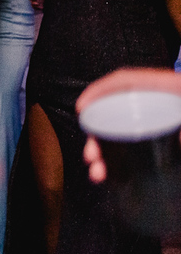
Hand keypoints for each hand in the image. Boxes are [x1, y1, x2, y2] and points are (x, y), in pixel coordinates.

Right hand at [76, 67, 180, 182]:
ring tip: (100, 174)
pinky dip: (126, 156)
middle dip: (100, 133)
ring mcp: (168, 122)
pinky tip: (116, 174)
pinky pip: (143, 142)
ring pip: (130, 130)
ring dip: (109, 150)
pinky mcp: (170, 140)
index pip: (130, 80)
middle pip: (124, 109)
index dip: (101, 90)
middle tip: (91, 158)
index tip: (82, 110)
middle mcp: (168, 104)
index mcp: (174, 91)